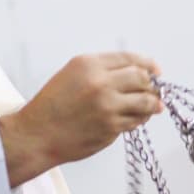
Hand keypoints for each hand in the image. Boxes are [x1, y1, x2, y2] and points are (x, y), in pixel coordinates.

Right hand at [0, 53, 161, 186]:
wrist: (37, 134)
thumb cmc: (52, 106)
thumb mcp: (71, 74)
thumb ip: (101, 70)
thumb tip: (135, 73)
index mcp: (89, 65)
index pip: (130, 59)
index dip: (147, 64)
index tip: (155, 70)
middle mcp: (100, 83)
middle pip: (142, 79)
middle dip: (151, 85)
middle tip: (154, 90)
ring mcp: (107, 106)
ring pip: (145, 102)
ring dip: (152, 104)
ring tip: (151, 106)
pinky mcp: (111, 128)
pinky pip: (136, 121)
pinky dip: (140, 119)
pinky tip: (135, 118)